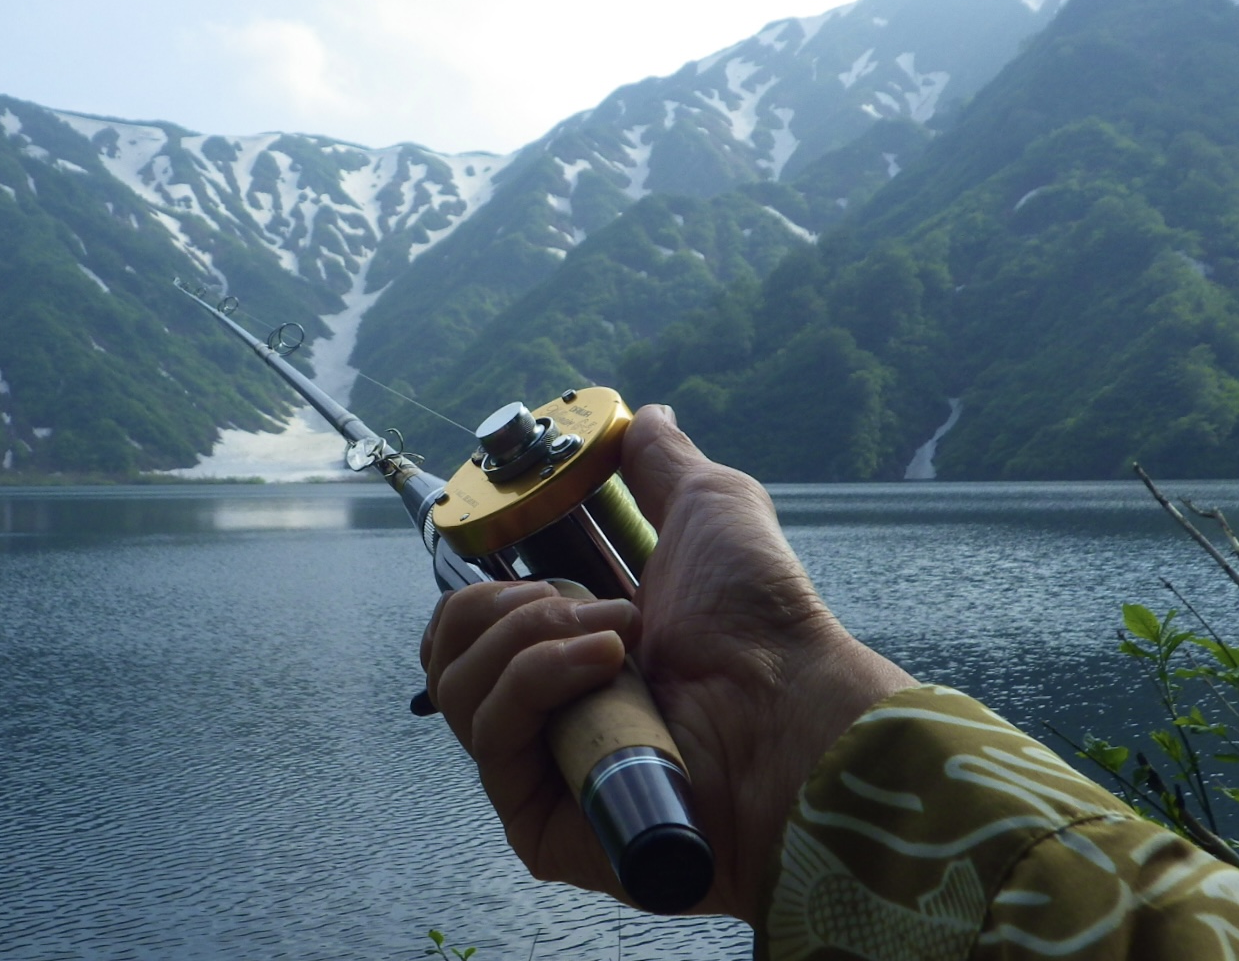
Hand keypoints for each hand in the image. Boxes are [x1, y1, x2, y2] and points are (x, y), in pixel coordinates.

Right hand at [420, 405, 915, 920]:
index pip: (470, 620)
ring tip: (615, 633)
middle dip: (502, 602)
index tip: (517, 546)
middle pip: (446, 649)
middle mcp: (548, 713)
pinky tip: (604, 663)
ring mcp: (541, 769)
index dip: (480, 579)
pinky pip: (488, 734)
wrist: (792, 706)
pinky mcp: (537, 822)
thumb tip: (640, 417)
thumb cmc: (763, 620)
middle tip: (579, 596)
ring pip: (456, 687)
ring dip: (529, 637)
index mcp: (572, 651)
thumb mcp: (709, 509)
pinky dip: (536, 682)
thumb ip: (660, 463)